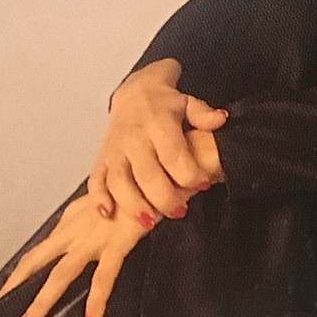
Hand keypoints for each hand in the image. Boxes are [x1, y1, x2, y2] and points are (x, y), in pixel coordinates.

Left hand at [0, 194, 147, 316]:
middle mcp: (77, 228)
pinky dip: (97, 300)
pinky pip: (104, 276)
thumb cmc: (139, 185)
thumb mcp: (112, 201)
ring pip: (61, 273)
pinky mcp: (118, 242)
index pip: (40, 251)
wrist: (156, 167)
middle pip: (36, 262)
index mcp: (73, 220)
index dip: (20, 273)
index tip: (6, 294)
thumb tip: (95, 233)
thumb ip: (97, 218)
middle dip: (15, 287)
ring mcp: (95, 236)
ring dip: (42, 301)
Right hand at [89, 59, 227, 225]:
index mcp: (158, 125)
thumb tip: (220, 119)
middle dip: (163, 197)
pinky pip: (96, 181)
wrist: (133, 95)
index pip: (173, 154)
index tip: (203, 184)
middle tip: (179, 211)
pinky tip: (107, 213)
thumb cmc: (164, 106)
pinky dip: (99, 198)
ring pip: (119, 181)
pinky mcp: (101, 159)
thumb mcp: (188, 104)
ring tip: (149, 222)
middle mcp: (134, 139)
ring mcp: (115, 151)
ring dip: (132, 204)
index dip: (189, 173)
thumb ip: (203, 114)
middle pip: (146, 174)